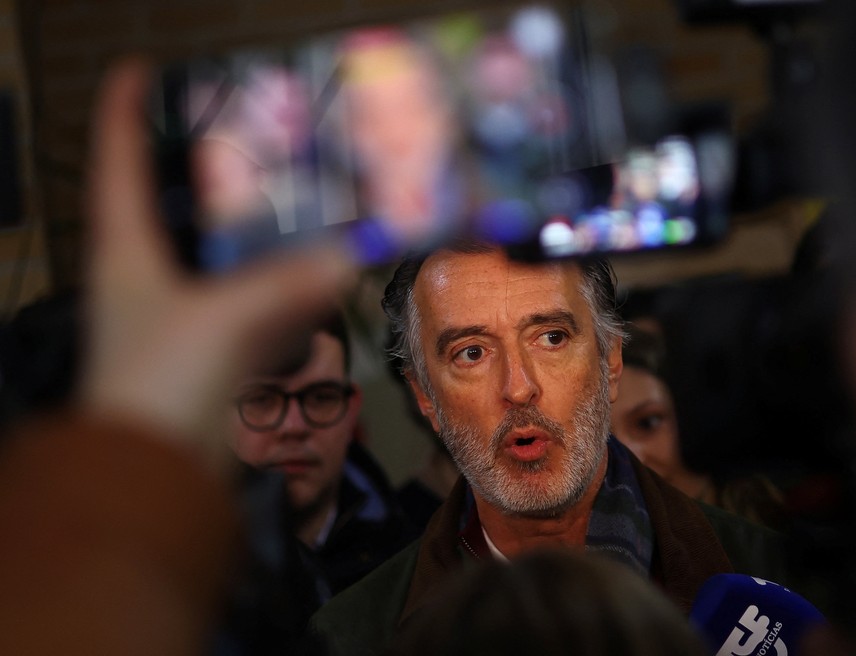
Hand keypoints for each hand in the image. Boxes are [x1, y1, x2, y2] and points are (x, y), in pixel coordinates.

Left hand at [80, 59, 355, 468]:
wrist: (154, 476)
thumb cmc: (160, 388)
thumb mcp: (223, 321)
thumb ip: (288, 286)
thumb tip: (346, 259)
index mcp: (125, 253)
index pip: (118, 166)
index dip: (125, 115)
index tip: (140, 74)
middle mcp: (145, 278)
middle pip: (171, 206)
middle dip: (201, 171)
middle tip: (243, 139)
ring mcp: (177, 317)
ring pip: (216, 256)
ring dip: (249, 231)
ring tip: (288, 200)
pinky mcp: (209, 352)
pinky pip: (247, 302)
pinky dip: (275, 285)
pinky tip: (308, 275)